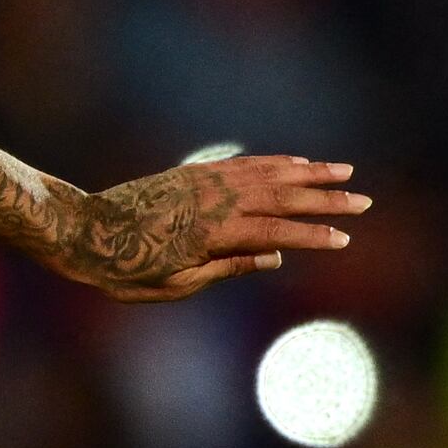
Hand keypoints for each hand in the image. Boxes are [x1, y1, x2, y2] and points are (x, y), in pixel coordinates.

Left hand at [57, 155, 368, 302]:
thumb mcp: (175, 285)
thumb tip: (275, 256)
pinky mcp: (195, 173)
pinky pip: (245, 164)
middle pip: (282, 198)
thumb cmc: (124, 270)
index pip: (276, 233)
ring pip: (269, 173)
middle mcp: (215, 201)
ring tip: (344, 172)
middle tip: (365, 201)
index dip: (313, 236)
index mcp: (212, 234)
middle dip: (326, 201)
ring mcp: (206, 182)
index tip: (345, 239)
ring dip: (310, 173)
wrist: (82, 231)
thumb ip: (227, 267)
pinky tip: (297, 163)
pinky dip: (276, 162)